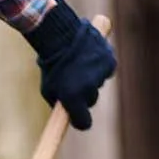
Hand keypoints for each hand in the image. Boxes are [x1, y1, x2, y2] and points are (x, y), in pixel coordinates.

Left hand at [25, 0, 115, 130]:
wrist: (61, 35)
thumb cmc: (51, 65)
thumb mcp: (49, 89)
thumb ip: (59, 104)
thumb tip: (66, 114)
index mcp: (73, 98)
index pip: (83, 123)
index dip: (80, 120)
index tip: (78, 117)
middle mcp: (89, 88)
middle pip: (91, 101)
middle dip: (83, 95)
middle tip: (73, 81)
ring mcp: (101, 75)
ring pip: (98, 83)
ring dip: (91, 77)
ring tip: (79, 64)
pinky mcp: (110, 61)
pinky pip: (106, 70)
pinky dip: (99, 66)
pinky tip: (89, 57)